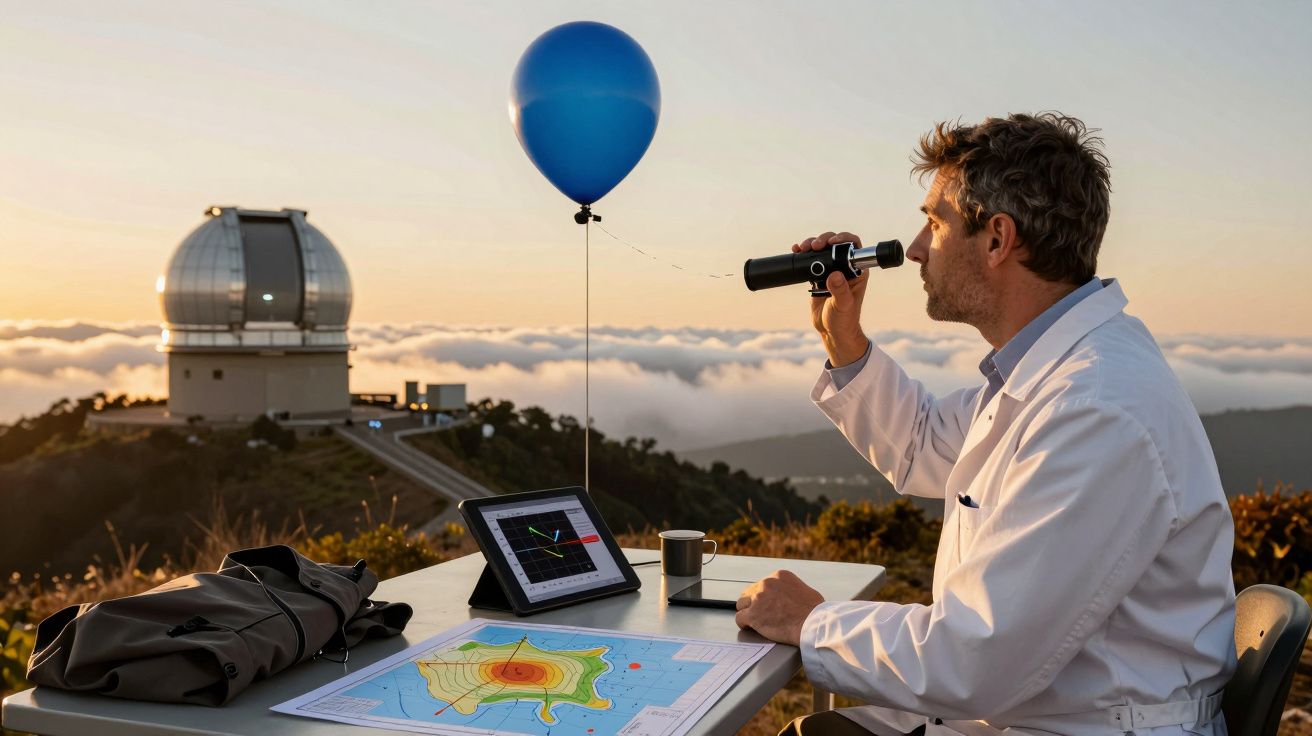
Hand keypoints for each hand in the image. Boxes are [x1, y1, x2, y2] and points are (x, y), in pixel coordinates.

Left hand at [734, 569, 824, 645]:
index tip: (765, 604)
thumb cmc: (814, 611)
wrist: (812, 624)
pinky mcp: (753, 614)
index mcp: (779, 576)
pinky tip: (748, 627)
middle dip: (753, 602)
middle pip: (750, 592)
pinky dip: (743, 623)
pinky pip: (740, 618)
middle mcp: (767, 583)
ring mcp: (758, 598)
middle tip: (758, 613)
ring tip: (752, 620)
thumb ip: (792, 590)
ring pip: (742, 604)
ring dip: (746, 611)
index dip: (763, 596)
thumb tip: (791, 597)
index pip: (762, 584)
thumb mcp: (804, 590)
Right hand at [793, 231, 870, 366]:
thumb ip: (840, 290)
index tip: (832, 241)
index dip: (843, 239)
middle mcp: (845, 268)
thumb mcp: (843, 305)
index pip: (853, 247)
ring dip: (811, 245)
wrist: (832, 331)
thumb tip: (835, 275)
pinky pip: (811, 260)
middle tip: (814, 245)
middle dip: (823, 240)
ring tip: (802, 248)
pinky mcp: (819, 277)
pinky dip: (803, 254)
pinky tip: (796, 252)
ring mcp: (831, 271)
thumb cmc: (844, 320)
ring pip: (822, 250)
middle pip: (835, 244)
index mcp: (857, 271)